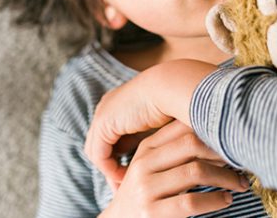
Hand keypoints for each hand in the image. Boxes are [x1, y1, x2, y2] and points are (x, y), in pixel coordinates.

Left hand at [85, 59, 216, 184]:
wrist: (172, 86)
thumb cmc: (178, 101)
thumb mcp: (166, 122)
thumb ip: (160, 137)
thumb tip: (170, 156)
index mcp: (121, 103)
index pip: (114, 137)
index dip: (123, 157)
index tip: (136, 177)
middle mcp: (108, 107)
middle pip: (103, 145)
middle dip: (113, 168)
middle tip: (125, 189)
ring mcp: (103, 115)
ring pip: (98, 153)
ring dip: (111, 172)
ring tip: (127, 188)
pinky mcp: (103, 124)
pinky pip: (99, 155)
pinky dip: (110, 170)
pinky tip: (125, 180)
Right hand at [98, 121, 247, 217]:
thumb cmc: (144, 192)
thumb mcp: (152, 166)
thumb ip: (174, 149)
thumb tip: (217, 134)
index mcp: (147, 148)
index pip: (183, 128)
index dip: (211, 130)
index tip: (232, 138)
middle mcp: (144, 164)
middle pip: (191, 145)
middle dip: (221, 152)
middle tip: (240, 160)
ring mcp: (146, 189)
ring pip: (195, 172)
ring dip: (225, 178)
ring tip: (239, 183)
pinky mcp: (151, 213)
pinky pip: (192, 202)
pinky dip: (215, 200)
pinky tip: (226, 200)